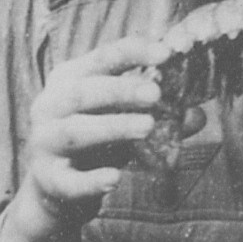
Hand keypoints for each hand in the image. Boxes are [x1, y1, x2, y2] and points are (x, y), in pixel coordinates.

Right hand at [6, 36, 169, 241]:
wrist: (55, 188)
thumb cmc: (94, 143)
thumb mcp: (123, 121)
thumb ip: (158, 117)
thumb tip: (198, 114)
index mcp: (68, 80)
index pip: (101, 59)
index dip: (132, 53)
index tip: (165, 53)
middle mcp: (49, 107)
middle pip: (84, 93)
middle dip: (121, 91)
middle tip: (156, 95)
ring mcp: (44, 143)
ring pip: (76, 132)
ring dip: (112, 127)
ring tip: (147, 128)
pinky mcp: (47, 179)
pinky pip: (69, 180)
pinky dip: (91, 180)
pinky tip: (115, 179)